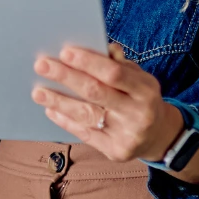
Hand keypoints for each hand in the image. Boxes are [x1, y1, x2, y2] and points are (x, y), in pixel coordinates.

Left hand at [32, 43, 182, 162]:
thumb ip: (119, 64)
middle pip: (96, 92)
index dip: (89, 62)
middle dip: (66, 77)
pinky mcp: (116, 151)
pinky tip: (51, 110)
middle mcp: (138, 113)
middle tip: (42, 65)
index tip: (65, 51)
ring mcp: (127, 134)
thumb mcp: (139, 77)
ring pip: (86, 115)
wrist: (159, 135)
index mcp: (145, 89)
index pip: (114, 73)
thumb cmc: (141, 97)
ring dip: (59, 101)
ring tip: (38, 92)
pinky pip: (85, 134)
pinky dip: (66, 121)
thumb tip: (97, 46)